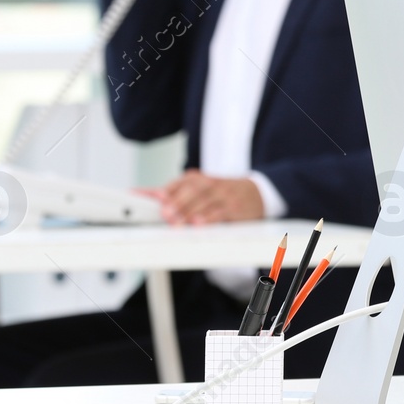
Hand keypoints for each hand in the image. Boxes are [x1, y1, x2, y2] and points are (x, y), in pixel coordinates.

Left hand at [149, 170, 263, 224]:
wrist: (258, 193)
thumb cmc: (223, 193)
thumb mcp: (201, 188)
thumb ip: (173, 192)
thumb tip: (145, 194)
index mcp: (199, 179)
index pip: (181, 182)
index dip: (167, 190)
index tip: (154, 197)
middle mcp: (211, 185)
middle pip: (193, 190)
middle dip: (178, 202)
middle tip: (165, 213)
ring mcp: (224, 196)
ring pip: (206, 201)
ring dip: (190, 212)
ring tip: (176, 222)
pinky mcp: (235, 208)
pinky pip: (221, 212)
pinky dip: (210, 218)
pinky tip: (199, 224)